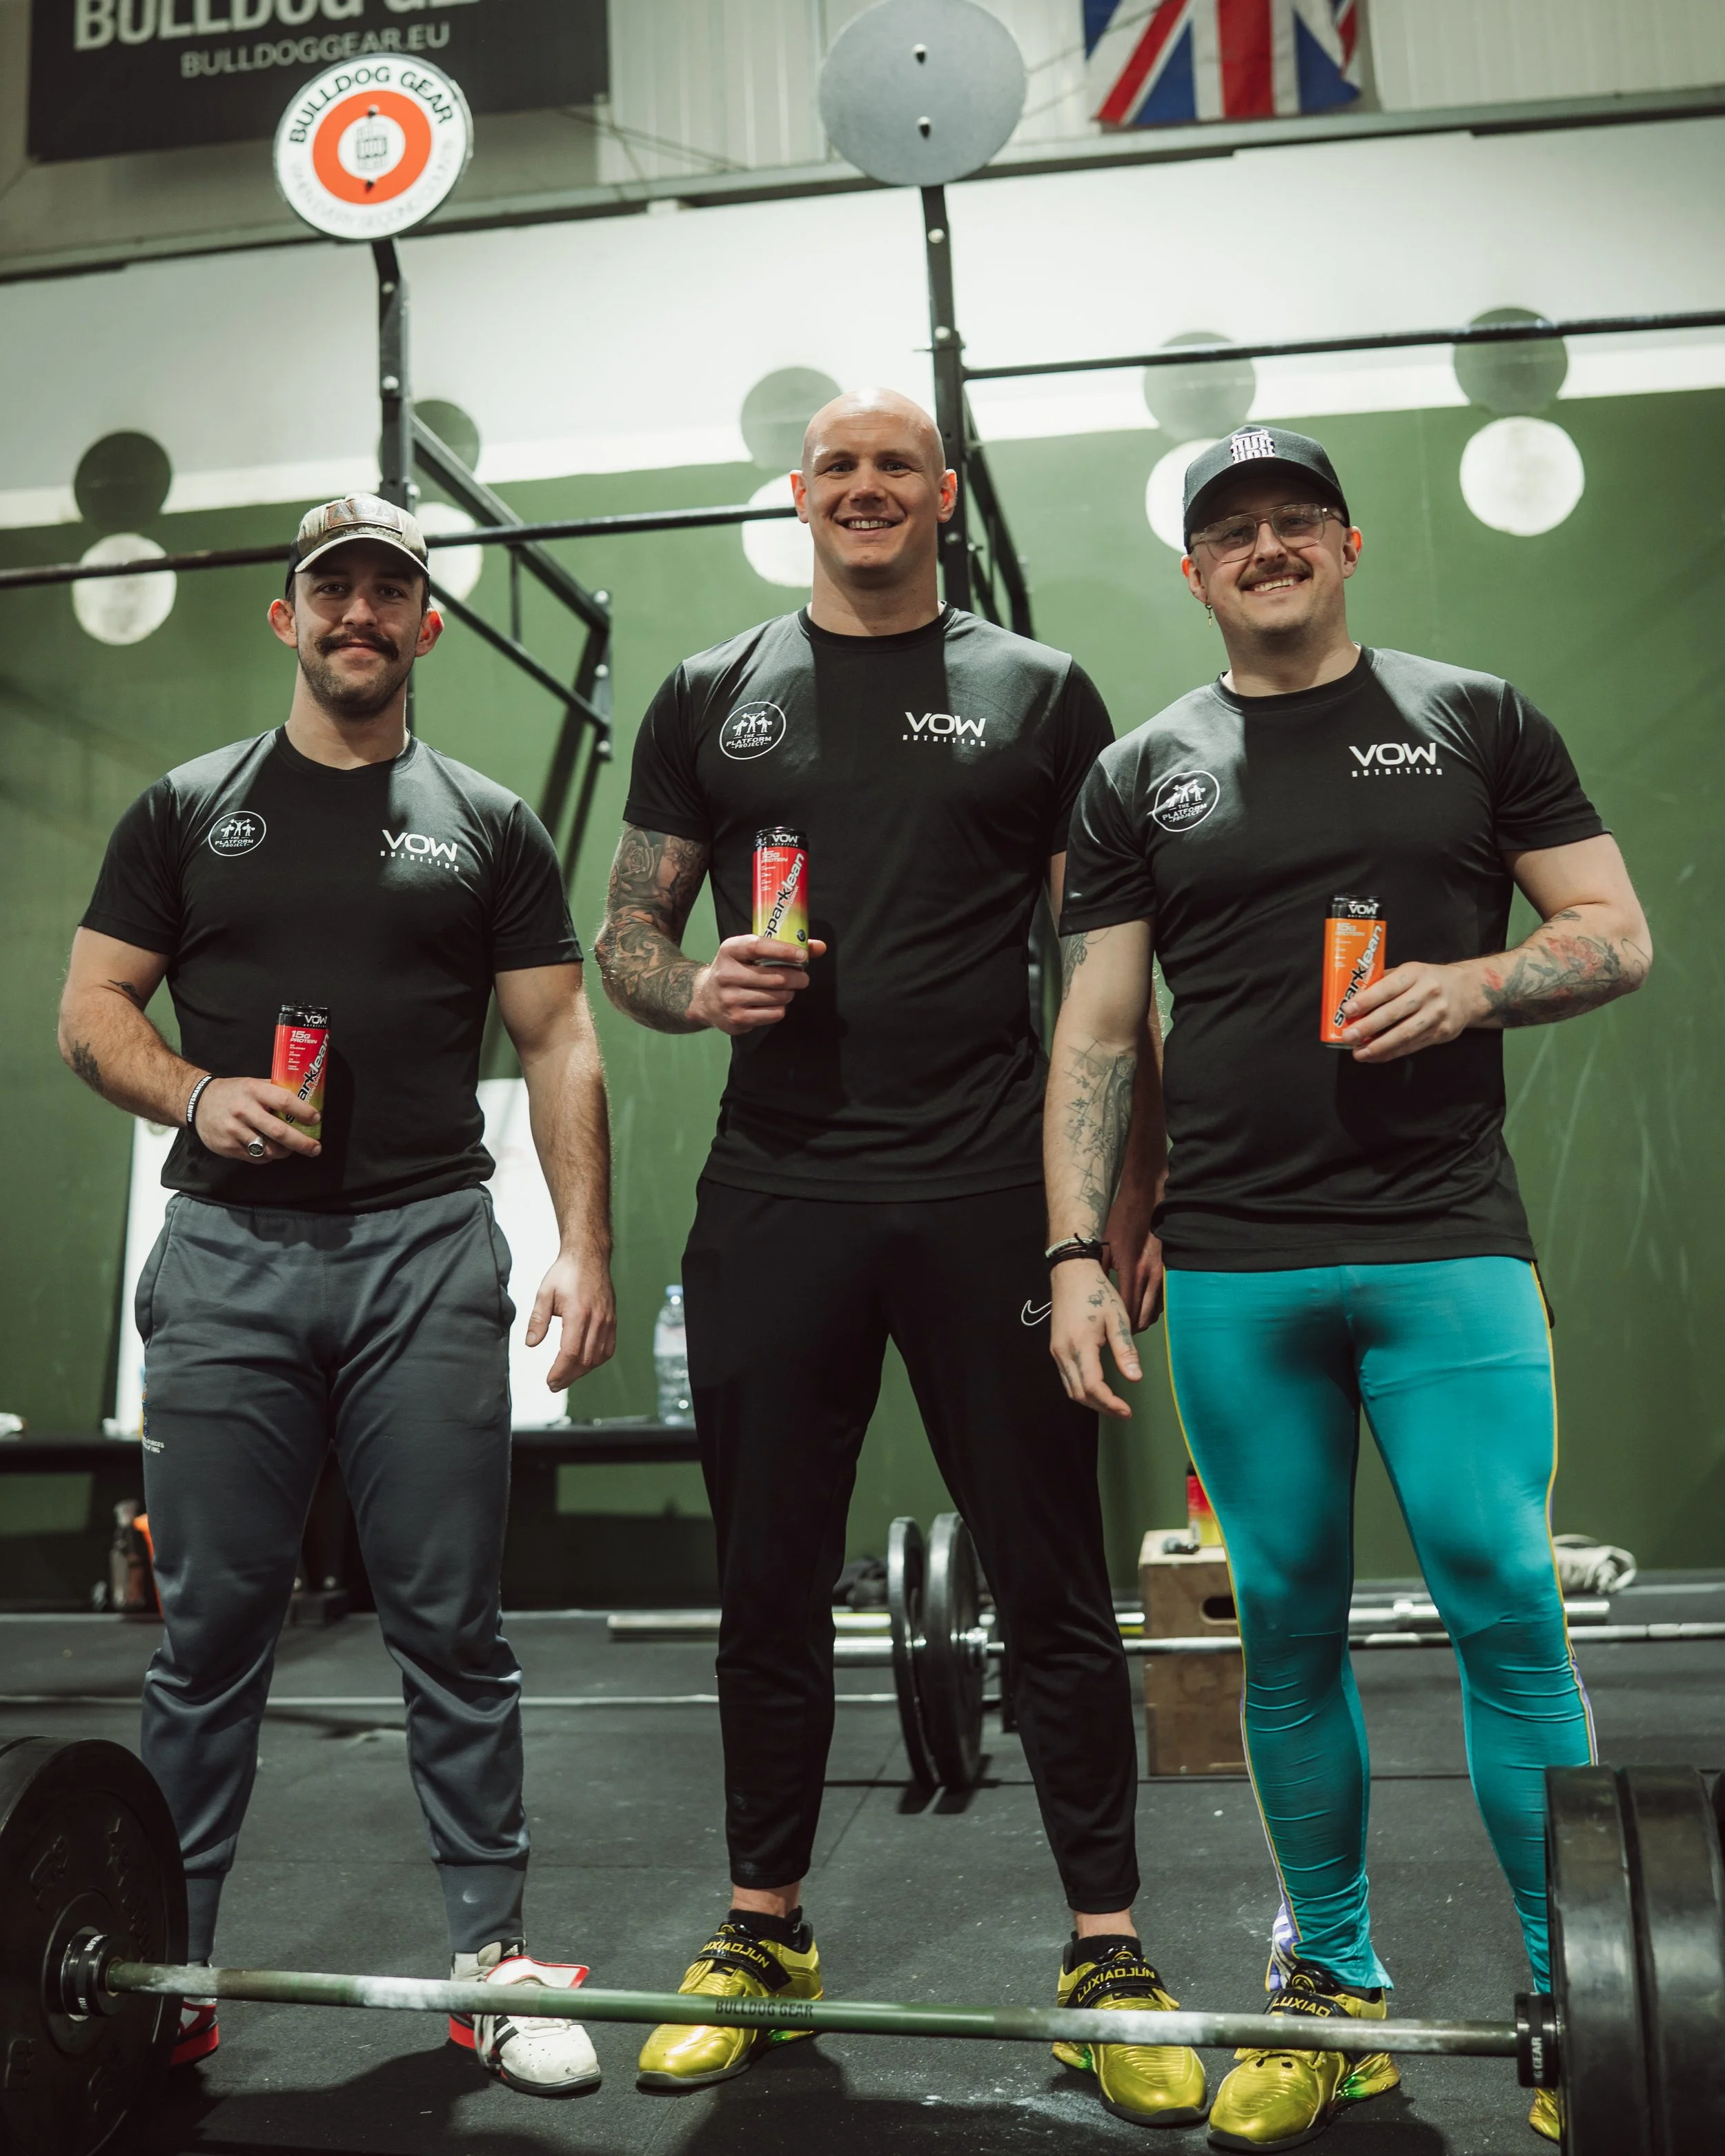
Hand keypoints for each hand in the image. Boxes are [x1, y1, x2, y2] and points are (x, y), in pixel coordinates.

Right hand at [193, 1076, 321, 1161]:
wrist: (197, 1103)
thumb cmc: (233, 1093)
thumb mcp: (252, 1084)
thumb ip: (275, 1091)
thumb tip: (306, 1100)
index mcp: (253, 1090)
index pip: (284, 1101)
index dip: (303, 1112)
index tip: (316, 1119)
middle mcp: (243, 1110)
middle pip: (279, 1131)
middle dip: (301, 1142)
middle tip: (315, 1148)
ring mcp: (234, 1130)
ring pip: (268, 1149)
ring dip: (285, 1152)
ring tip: (290, 1149)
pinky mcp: (228, 1146)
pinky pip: (256, 1157)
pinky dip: (267, 1156)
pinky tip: (268, 1149)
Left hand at [527, 1247, 616, 1390]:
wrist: (589, 1256)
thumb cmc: (565, 1273)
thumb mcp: (544, 1292)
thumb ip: (538, 1319)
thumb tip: (530, 1344)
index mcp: (578, 1313)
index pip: (570, 1352)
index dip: (560, 1371)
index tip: (549, 1381)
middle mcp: (597, 1319)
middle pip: (585, 1360)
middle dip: (569, 1376)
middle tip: (554, 1384)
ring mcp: (608, 1321)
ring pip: (598, 1357)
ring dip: (582, 1371)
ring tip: (566, 1377)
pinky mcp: (613, 1320)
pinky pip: (608, 1349)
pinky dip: (596, 1361)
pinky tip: (584, 1364)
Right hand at [688, 934, 826, 1035]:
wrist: (705, 998)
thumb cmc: (736, 970)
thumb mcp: (750, 954)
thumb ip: (784, 948)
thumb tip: (820, 947)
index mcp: (729, 950)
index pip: (758, 946)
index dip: (783, 950)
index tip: (803, 956)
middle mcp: (726, 974)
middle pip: (774, 977)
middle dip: (797, 978)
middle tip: (803, 978)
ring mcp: (730, 999)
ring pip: (777, 997)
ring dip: (789, 994)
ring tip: (786, 991)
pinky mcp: (736, 1019)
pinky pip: (773, 1014)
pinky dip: (780, 1009)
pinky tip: (773, 1004)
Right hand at [1049, 1260, 1141, 1419]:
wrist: (1071, 1272)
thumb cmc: (1096, 1291)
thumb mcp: (1117, 1317)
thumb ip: (1125, 1349)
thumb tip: (1135, 1378)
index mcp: (1080, 1345)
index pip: (1093, 1387)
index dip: (1110, 1403)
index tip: (1127, 1411)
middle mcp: (1064, 1352)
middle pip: (1080, 1393)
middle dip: (1102, 1407)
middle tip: (1123, 1412)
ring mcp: (1056, 1351)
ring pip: (1071, 1389)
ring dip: (1091, 1401)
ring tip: (1112, 1404)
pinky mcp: (1056, 1348)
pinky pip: (1066, 1377)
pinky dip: (1082, 1389)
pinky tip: (1097, 1388)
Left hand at [1104, 1187, 1165, 1331]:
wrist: (1146, 1201)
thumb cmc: (1122, 1222)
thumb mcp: (1105, 1247)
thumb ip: (1102, 1273)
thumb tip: (1096, 1295)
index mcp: (1131, 1271)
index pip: (1126, 1310)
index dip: (1119, 1326)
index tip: (1110, 1334)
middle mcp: (1149, 1276)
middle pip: (1143, 1317)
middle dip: (1130, 1329)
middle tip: (1118, 1335)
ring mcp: (1162, 1274)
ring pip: (1154, 1313)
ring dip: (1142, 1321)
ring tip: (1128, 1324)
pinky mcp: (1170, 1272)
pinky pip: (1162, 1301)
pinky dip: (1152, 1310)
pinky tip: (1142, 1309)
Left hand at [1341, 960, 1484, 1062]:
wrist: (1467, 991)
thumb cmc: (1427, 980)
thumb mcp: (1409, 972)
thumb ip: (1383, 983)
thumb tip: (1351, 998)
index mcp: (1415, 974)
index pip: (1388, 988)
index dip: (1366, 1000)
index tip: (1347, 1010)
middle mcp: (1428, 993)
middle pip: (1394, 1013)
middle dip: (1368, 1027)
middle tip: (1348, 1036)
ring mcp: (1437, 1015)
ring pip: (1404, 1034)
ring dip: (1378, 1046)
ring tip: (1359, 1053)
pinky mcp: (1441, 1033)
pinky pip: (1412, 1046)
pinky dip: (1391, 1053)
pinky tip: (1375, 1056)